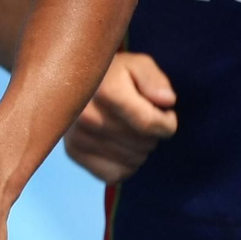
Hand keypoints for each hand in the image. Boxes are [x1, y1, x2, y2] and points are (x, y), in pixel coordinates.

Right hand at [63, 51, 176, 183]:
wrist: (75, 80)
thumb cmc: (114, 74)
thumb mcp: (138, 65)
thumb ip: (154, 79)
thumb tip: (167, 101)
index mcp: (104, 91)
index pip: (149, 124)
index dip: (167, 122)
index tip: (165, 113)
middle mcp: (87, 116)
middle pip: (143, 144)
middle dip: (152, 133)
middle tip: (142, 116)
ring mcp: (78, 136)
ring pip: (133, 160)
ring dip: (140, 147)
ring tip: (129, 128)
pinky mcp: (73, 152)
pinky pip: (116, 175)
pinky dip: (125, 164)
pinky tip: (119, 144)